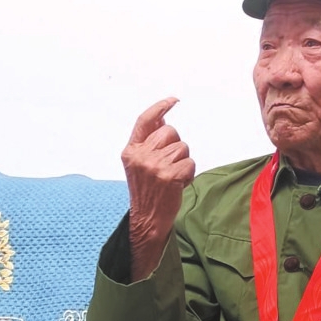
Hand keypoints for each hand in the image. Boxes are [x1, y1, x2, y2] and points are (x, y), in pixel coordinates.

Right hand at [121, 98, 194, 280]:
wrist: (148, 219)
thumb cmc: (148, 191)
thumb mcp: (140, 164)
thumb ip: (149, 142)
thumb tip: (162, 119)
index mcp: (131, 151)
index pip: (145, 120)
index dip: (160, 107)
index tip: (173, 100)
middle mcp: (140, 156)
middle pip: (170, 132)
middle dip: (175, 145)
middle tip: (169, 164)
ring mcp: (154, 166)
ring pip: (183, 148)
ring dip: (183, 162)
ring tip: (171, 177)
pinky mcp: (168, 176)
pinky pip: (189, 162)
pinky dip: (188, 173)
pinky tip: (177, 184)